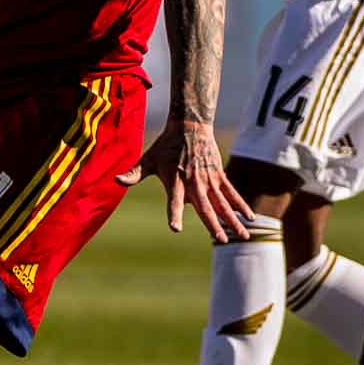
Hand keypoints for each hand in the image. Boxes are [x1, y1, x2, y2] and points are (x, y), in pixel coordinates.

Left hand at [116, 120, 253, 242]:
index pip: (174, 200)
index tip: (174, 227)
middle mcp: (193, 182)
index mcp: (175, 180)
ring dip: (232, 220)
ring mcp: (209, 179)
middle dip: (213, 223)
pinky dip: (240, 205)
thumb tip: (115, 180)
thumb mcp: (148, 159)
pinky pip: (231, 193)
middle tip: (220, 239)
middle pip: (205, 206)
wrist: (190, 125)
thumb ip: (134, 173)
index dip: (174, 213)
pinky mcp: (219, 176)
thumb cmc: (166, 145)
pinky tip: (248, 218)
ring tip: (242, 236)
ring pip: (223, 203)